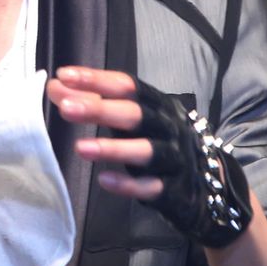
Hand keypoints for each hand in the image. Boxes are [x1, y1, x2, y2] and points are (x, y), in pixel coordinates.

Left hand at [48, 66, 251, 246]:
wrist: (211, 185)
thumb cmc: (159, 142)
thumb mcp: (130, 119)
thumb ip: (94, 102)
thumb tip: (55, 86)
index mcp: (157, 105)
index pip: (127, 86)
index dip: (96, 79)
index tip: (64, 75)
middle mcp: (168, 127)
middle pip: (136, 114)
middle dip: (100, 109)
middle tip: (66, 108)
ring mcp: (175, 159)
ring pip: (147, 151)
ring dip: (113, 148)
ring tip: (80, 148)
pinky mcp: (175, 190)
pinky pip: (152, 187)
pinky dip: (129, 184)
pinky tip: (103, 180)